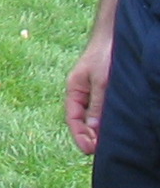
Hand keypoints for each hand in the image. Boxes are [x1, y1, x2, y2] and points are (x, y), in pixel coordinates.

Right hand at [68, 30, 113, 154]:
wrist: (115, 36)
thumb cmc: (104, 56)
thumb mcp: (101, 82)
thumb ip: (97, 106)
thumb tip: (93, 129)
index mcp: (74, 89)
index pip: (72, 117)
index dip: (79, 135)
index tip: (89, 151)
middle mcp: (82, 92)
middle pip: (82, 120)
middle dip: (88, 136)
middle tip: (99, 152)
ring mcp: (93, 91)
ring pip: (92, 116)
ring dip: (97, 130)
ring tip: (106, 144)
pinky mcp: (104, 90)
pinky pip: (101, 110)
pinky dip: (104, 121)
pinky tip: (111, 128)